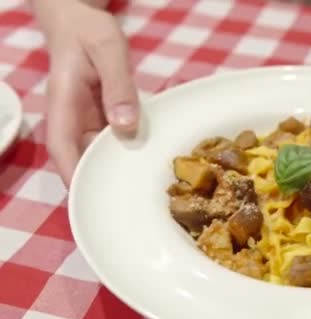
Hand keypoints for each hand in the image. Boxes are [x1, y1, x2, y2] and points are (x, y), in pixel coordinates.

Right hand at [33, 0, 139, 185]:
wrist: (80, 22)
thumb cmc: (89, 32)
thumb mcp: (108, 50)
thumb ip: (118, 86)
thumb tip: (125, 126)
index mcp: (64, 104)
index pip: (61, 148)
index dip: (74, 176)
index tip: (91, 199)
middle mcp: (71, 118)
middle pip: (81, 159)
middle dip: (101, 182)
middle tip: (131, 204)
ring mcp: (85, 121)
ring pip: (98, 153)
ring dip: (117, 170)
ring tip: (144, 190)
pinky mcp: (100, 119)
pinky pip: (112, 141)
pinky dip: (128, 152)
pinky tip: (149, 162)